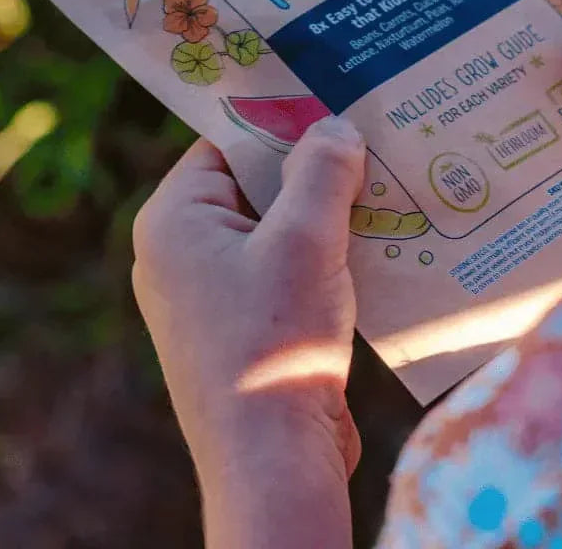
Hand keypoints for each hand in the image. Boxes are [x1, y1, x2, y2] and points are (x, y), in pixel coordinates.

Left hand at [132, 117, 364, 548]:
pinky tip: (381, 247)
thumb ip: (321, 171)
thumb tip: (335, 127)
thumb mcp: (304, 240)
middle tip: (374, 137)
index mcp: (173, 220)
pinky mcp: (244, 330)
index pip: (227, 143)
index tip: (336, 97)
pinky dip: (327, 258)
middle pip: (257, 184)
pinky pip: (287, 271)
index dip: (283, 120)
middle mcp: (181, 253)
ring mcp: (211, 296)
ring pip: (278, 229)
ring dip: (329, 217)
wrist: (274, 465)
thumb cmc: (276, 343)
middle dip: (316, 169)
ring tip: (388, 187)